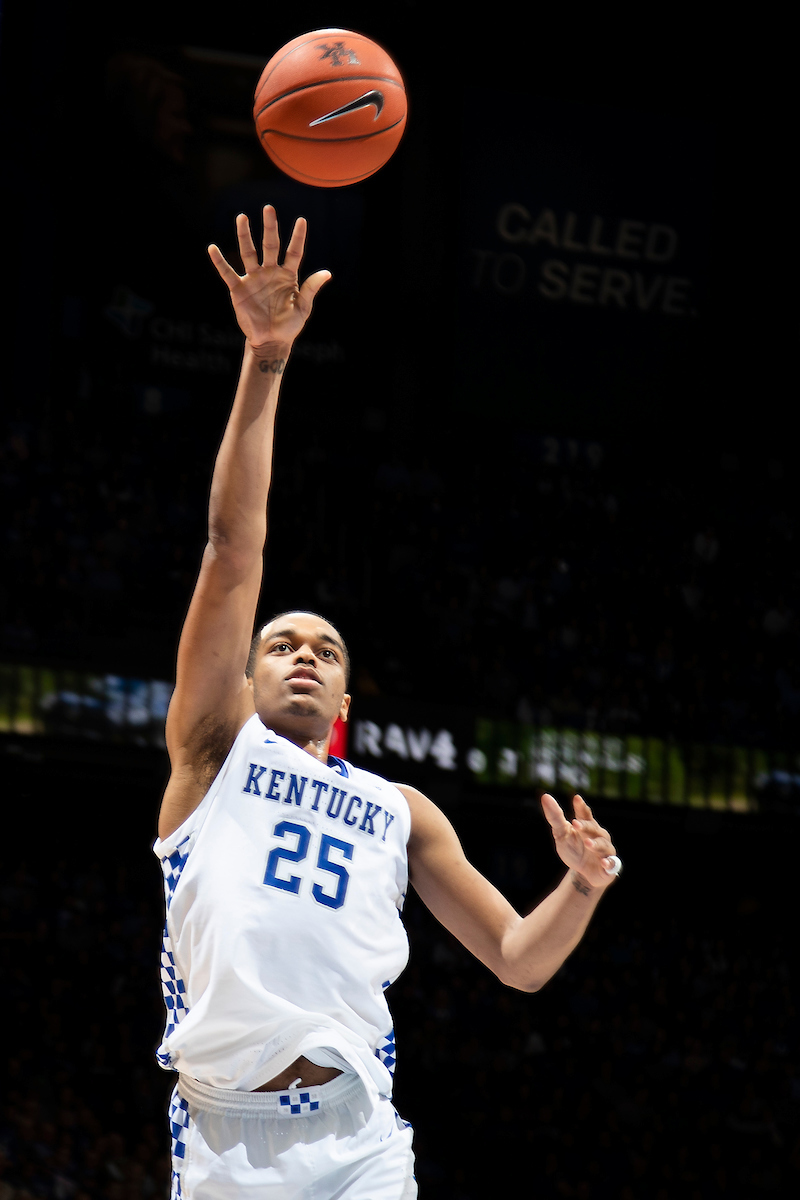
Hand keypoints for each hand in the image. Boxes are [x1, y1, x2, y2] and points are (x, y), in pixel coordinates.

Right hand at [208, 206, 330, 349]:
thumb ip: (311, 289)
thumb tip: (327, 273)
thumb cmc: (289, 325)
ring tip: (242, 217)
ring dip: (245, 236)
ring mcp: (254, 279)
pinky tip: (213, 248)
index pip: (293, 252)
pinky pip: (228, 273)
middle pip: (270, 246)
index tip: (301, 220)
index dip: (297, 237)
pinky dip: (220, 262)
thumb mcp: (302, 308)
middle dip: (269, 227)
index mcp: (287, 276)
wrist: (270, 341)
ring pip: (249, 253)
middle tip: (268, 208)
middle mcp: (270, 273)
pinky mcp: (239, 290)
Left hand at [542, 793, 618, 888]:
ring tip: (587, 843)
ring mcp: (605, 850)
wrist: (583, 874)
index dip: (581, 807)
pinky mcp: (609, 866)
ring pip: (603, 845)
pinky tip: (604, 862)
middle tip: (575, 823)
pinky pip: (611, 863)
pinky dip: (608, 862)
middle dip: (585, 826)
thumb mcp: (561, 834)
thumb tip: (545, 796)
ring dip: (596, 844)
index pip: (585, 814)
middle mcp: (599, 836)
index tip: (576, 798)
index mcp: (587, 826)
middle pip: (593, 828)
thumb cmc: (573, 849)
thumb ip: (555, 817)